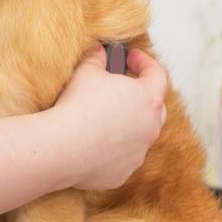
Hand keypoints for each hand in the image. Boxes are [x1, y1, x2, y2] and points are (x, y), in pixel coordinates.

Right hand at [49, 44, 168, 190]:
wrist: (65, 146)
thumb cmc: (79, 105)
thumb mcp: (86, 72)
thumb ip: (97, 58)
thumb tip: (99, 50)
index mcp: (147, 99)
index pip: (157, 74)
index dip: (144, 62)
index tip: (131, 56)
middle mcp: (151, 127)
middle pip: (155, 107)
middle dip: (141, 96)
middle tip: (122, 88)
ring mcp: (139, 152)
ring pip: (140, 135)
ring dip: (127, 124)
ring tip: (103, 117)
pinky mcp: (125, 171)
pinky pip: (123, 156)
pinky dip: (113, 148)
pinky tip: (92, 143)